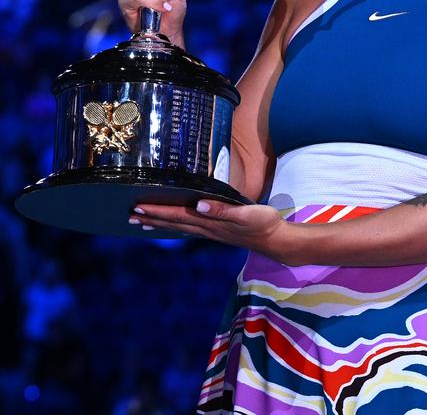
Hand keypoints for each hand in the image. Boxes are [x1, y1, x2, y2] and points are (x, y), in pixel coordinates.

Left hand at [129, 199, 289, 258]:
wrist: (276, 241)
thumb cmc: (263, 223)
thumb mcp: (246, 214)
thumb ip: (223, 209)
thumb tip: (199, 205)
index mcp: (211, 222)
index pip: (179, 215)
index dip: (158, 211)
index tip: (138, 207)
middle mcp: (208, 228)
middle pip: (174, 222)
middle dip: (152, 218)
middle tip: (129, 216)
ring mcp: (212, 232)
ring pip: (180, 227)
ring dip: (160, 224)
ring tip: (142, 222)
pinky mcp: (219, 232)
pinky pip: (190, 228)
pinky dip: (176, 226)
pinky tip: (174, 225)